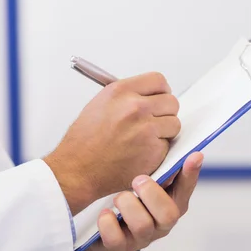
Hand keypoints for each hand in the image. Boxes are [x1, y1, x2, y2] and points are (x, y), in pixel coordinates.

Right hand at [44, 72, 180, 213]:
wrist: (76, 170)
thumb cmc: (84, 142)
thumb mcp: (100, 105)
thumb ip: (127, 96)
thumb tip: (149, 95)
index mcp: (120, 91)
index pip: (158, 80)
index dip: (162, 91)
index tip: (160, 98)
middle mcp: (135, 107)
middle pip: (171, 102)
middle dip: (165, 112)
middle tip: (154, 122)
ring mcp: (146, 129)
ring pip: (174, 124)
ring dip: (164, 132)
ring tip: (145, 140)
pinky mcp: (153, 150)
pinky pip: (168, 145)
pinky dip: (159, 150)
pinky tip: (141, 153)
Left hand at [81, 152, 203, 250]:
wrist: (104, 234)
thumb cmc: (129, 201)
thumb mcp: (145, 184)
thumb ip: (158, 169)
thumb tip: (167, 139)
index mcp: (171, 204)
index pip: (186, 189)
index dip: (190, 174)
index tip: (194, 155)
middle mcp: (161, 224)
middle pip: (169, 214)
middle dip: (153, 194)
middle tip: (138, 180)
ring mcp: (141, 238)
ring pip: (143, 225)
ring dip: (128, 206)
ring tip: (117, 196)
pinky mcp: (119, 248)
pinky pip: (116, 239)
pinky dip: (108, 222)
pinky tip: (104, 212)